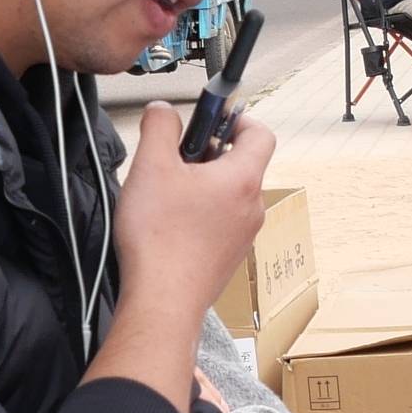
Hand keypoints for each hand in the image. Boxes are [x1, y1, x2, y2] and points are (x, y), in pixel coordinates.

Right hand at [110, 101, 270, 323]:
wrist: (162, 301)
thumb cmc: (160, 239)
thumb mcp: (151, 166)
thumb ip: (159, 127)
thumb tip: (163, 110)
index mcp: (242, 179)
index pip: (261, 133)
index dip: (238, 119)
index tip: (212, 119)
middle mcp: (251, 207)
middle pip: (242, 165)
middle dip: (210, 153)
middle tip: (177, 157)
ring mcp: (243, 236)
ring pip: (230, 196)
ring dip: (203, 185)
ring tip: (168, 193)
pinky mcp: (228, 258)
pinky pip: (222, 223)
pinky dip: (202, 214)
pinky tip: (170, 224)